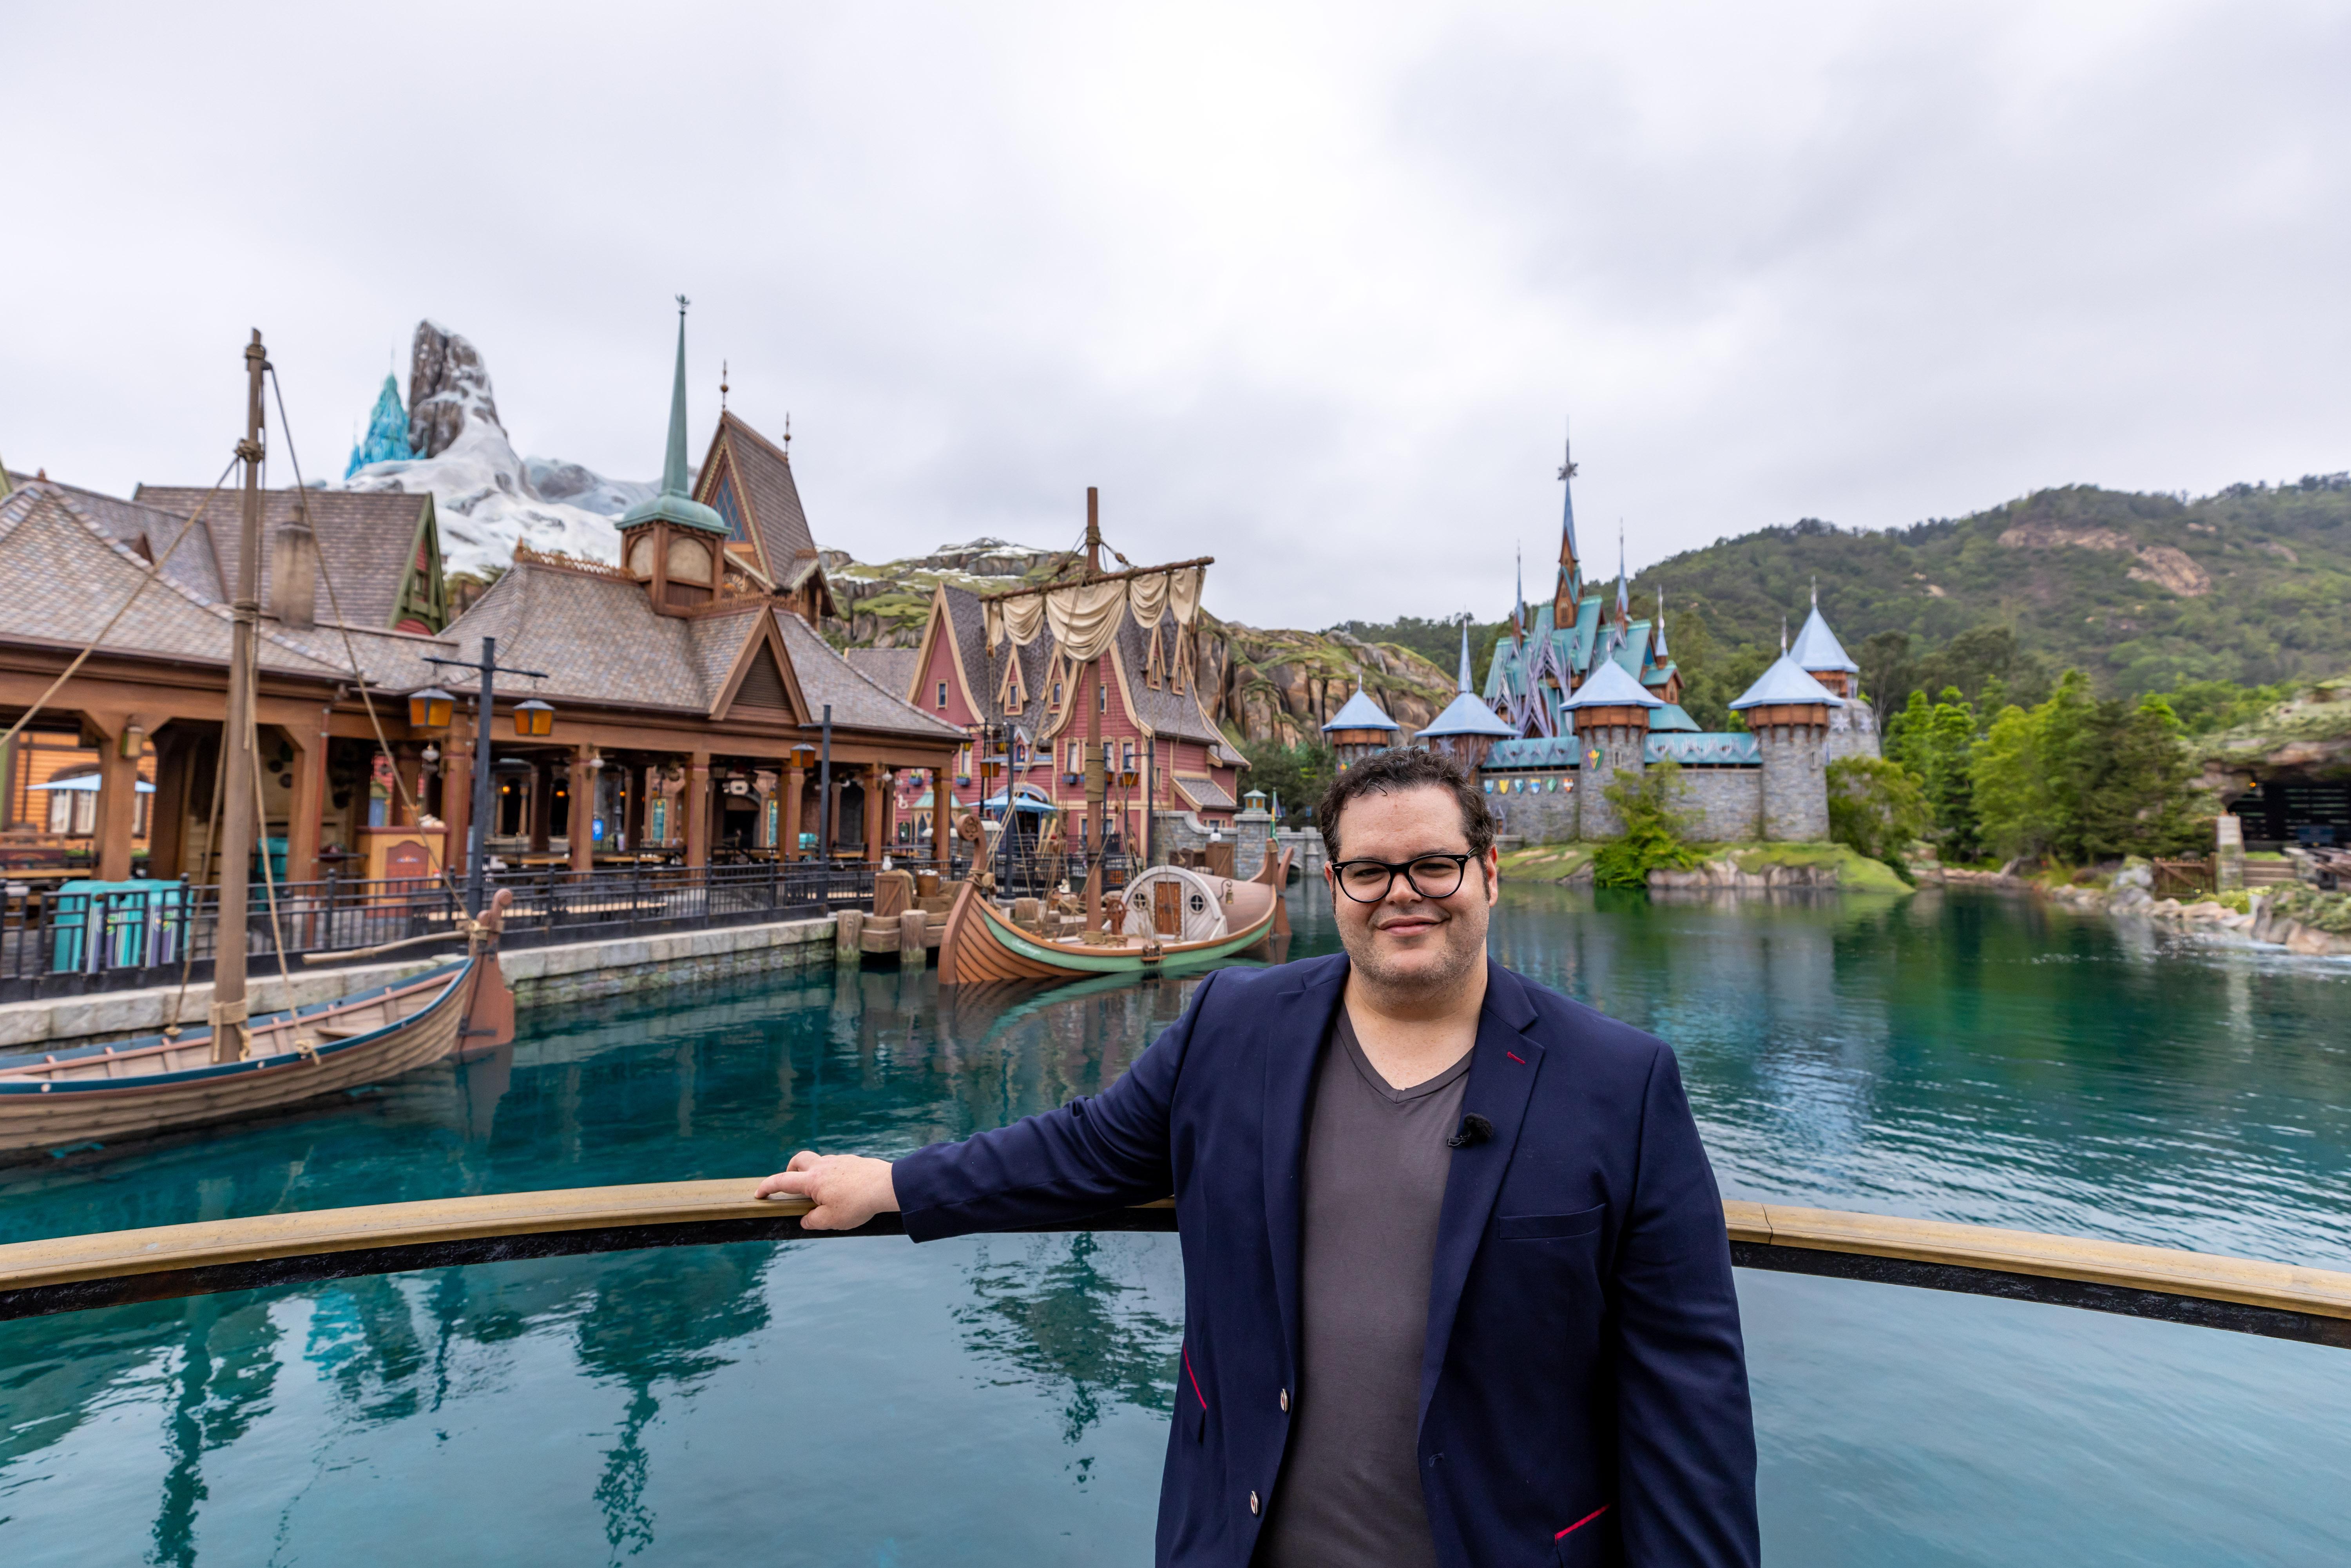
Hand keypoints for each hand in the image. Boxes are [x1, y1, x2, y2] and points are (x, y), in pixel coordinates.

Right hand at [753, 1151, 899, 1230]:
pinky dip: (832, 1175)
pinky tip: (843, 1189)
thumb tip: (806, 1219)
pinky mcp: (853, 1161)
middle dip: (790, 1170)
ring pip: (819, 1161)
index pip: (782, 1181)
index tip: (759, 1193)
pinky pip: (836, 1165)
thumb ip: (813, 1221)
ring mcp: (839, 1161)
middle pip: (799, 1159)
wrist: (886, 1187)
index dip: (768, 1187)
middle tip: (793, 1185)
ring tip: (821, 1193)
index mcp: (813, 1180)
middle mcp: (823, 1166)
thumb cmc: (858, 1204)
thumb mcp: (831, 1220)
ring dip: (814, 1173)